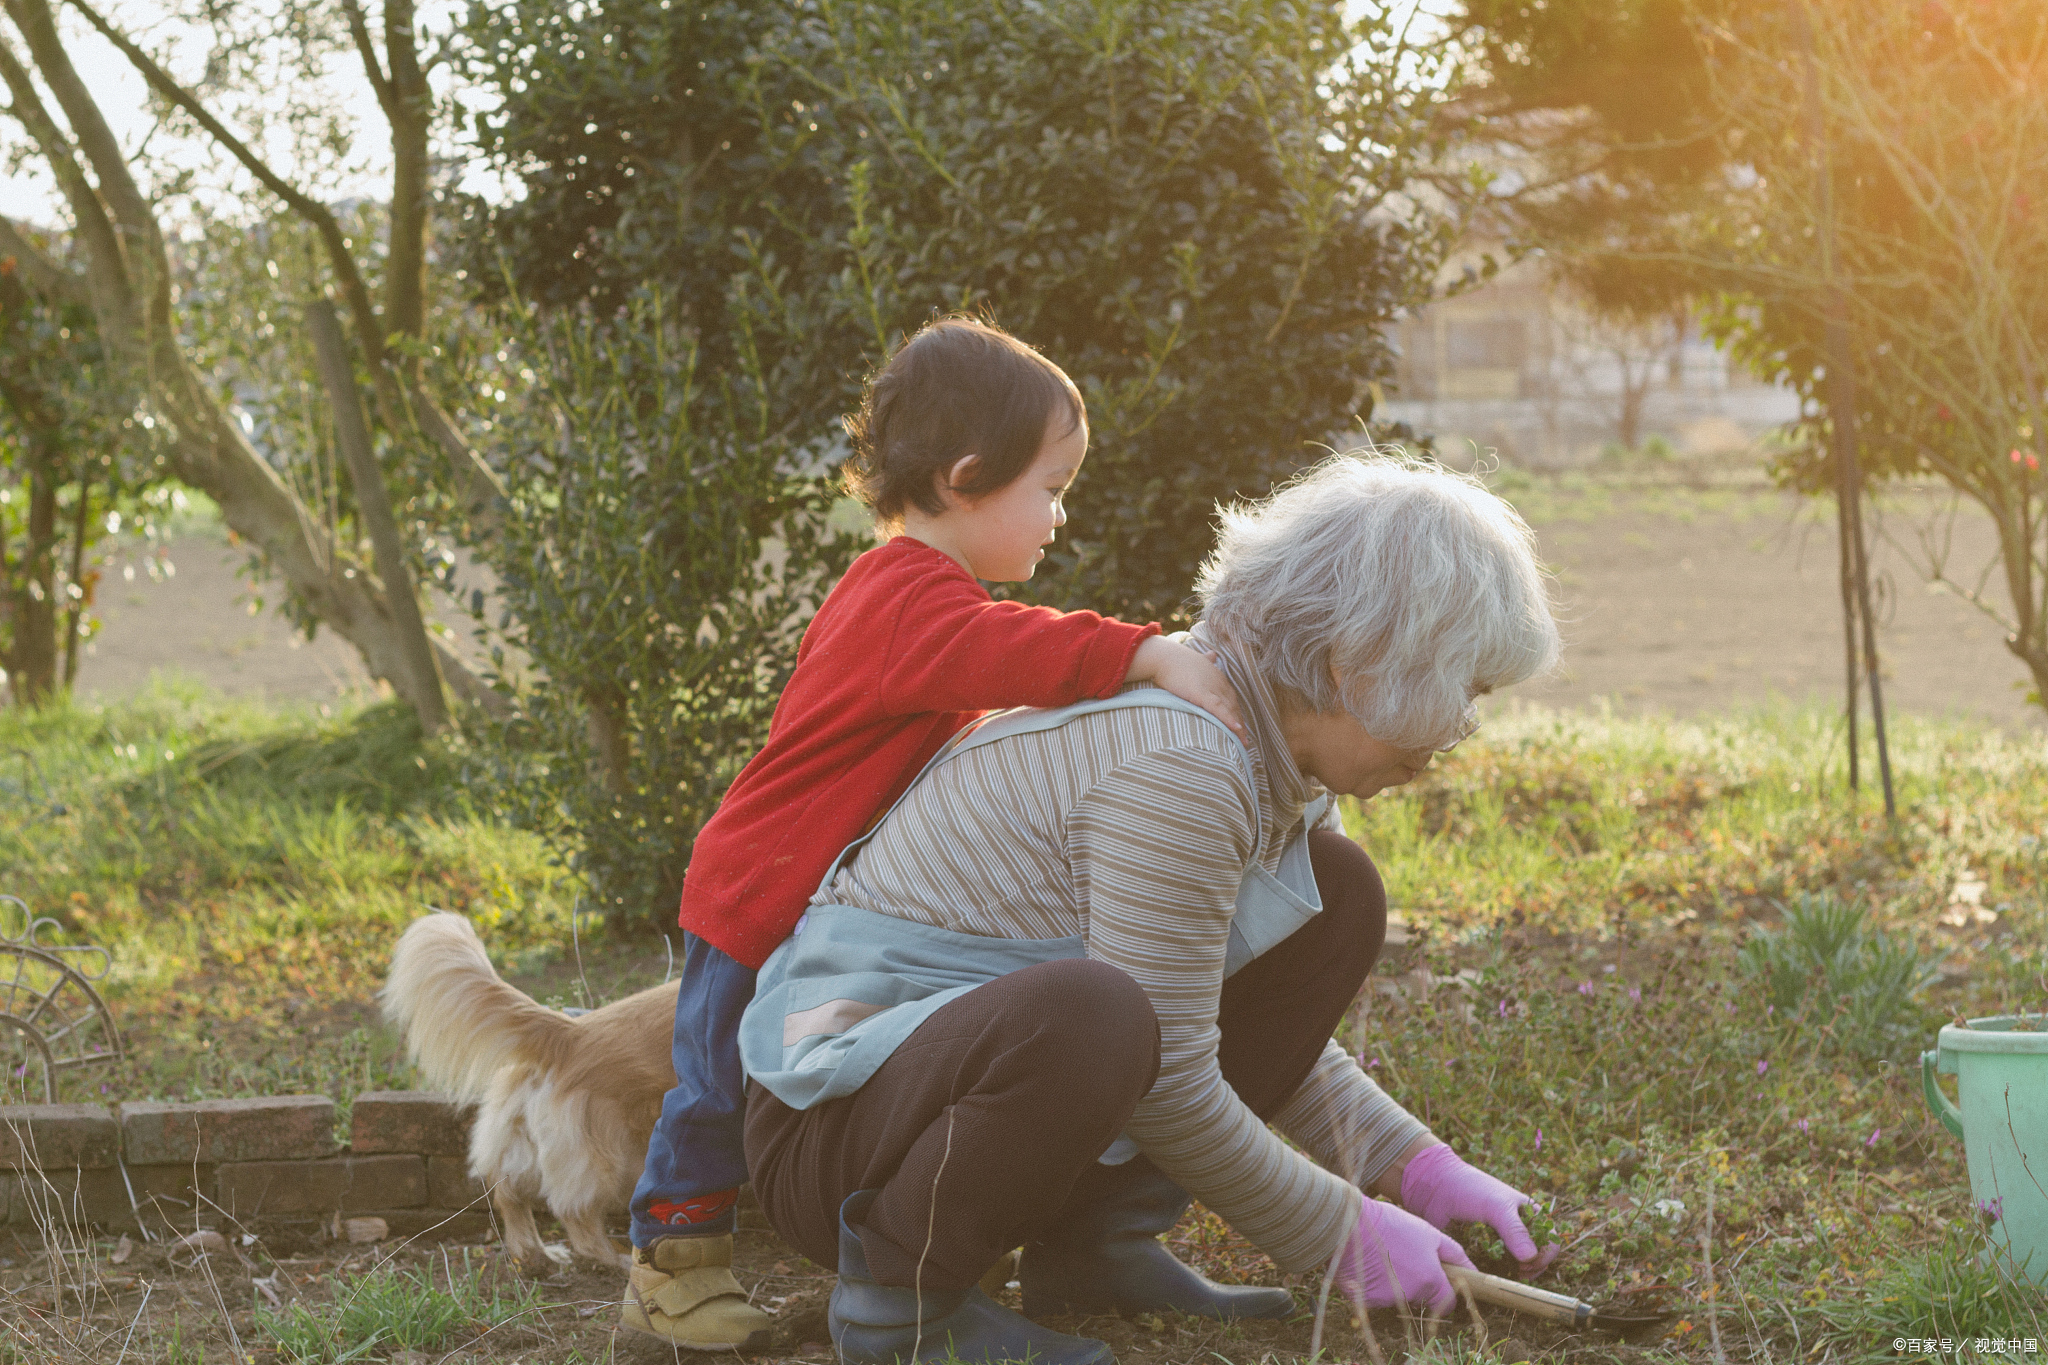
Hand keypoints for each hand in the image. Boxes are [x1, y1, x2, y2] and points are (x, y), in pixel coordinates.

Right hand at [1128, 637, 1247, 738]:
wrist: (1163, 657)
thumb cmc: (1176, 659)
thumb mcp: (1195, 659)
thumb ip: (1206, 659)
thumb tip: (1213, 654)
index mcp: (1218, 677)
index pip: (1231, 698)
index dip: (1236, 713)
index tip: (1241, 726)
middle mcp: (1219, 683)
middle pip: (1234, 707)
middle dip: (1240, 723)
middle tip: (1244, 740)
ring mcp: (1212, 688)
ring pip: (1229, 710)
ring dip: (1238, 728)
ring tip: (1243, 743)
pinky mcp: (1202, 694)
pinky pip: (1219, 709)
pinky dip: (1228, 719)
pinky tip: (1237, 730)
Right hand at [1333, 1196, 1473, 1313]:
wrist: (1350, 1224)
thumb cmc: (1392, 1225)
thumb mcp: (1429, 1233)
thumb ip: (1454, 1254)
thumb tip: (1474, 1271)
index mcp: (1429, 1280)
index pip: (1447, 1302)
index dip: (1444, 1292)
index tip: (1438, 1282)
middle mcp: (1411, 1295)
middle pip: (1420, 1298)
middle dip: (1416, 1283)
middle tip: (1403, 1257)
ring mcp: (1387, 1300)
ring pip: (1397, 1297)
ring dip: (1393, 1283)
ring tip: (1382, 1256)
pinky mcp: (1366, 1301)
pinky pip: (1375, 1297)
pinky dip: (1373, 1285)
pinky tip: (1367, 1264)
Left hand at [1399, 1142, 1559, 1271]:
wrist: (1435, 1187)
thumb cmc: (1471, 1189)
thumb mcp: (1497, 1207)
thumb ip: (1515, 1230)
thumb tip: (1531, 1258)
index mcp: (1530, 1214)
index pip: (1551, 1241)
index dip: (1545, 1255)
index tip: (1530, 1263)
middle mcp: (1519, 1229)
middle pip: (1536, 1258)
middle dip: (1531, 1268)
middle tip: (1519, 1273)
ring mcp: (1501, 1241)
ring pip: (1517, 1265)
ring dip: (1515, 1274)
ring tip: (1508, 1276)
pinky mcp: (1485, 1250)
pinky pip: (1496, 1267)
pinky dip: (1498, 1273)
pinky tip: (1492, 1275)